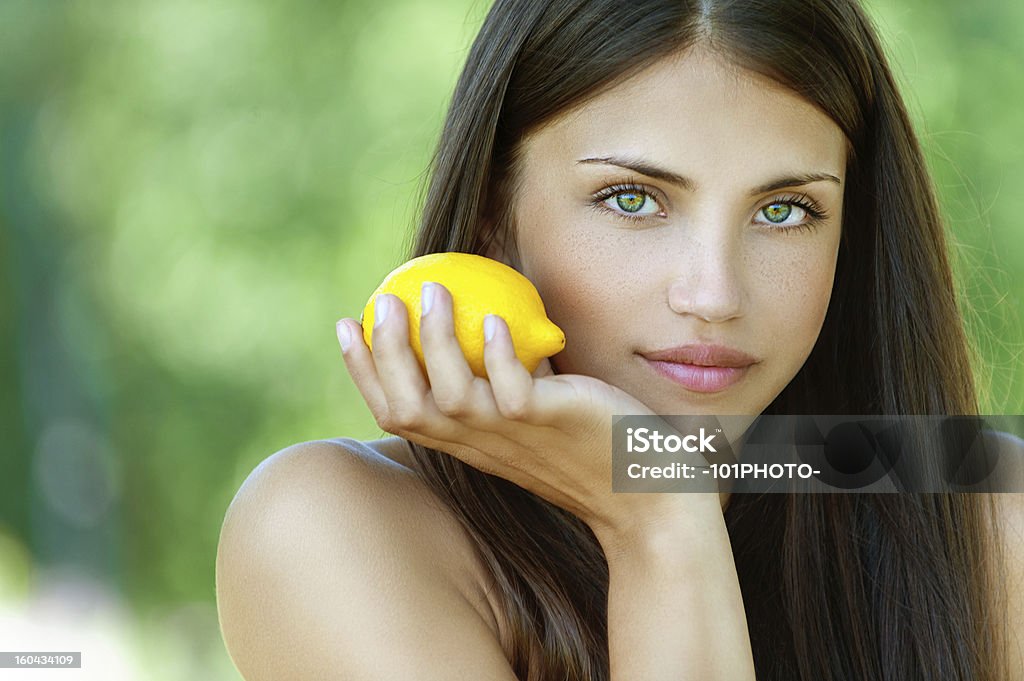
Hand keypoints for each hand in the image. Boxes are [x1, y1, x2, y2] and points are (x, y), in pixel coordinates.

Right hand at [335, 283, 721, 543]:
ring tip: (430, 291)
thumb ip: (502, 382)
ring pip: (449, 397)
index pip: (396, 412)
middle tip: (379, 303)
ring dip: (433, 342)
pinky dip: (498, 354)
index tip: (348, 325)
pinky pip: (512, 388)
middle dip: (382, 355)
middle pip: (406, 406)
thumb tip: (488, 324)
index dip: (364, 371)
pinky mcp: (547, 421)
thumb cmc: (586, 447)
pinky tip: (492, 320)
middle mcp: (478, 442)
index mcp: (466, 442)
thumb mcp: (530, 416)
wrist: (642, 495)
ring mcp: (510, 434)